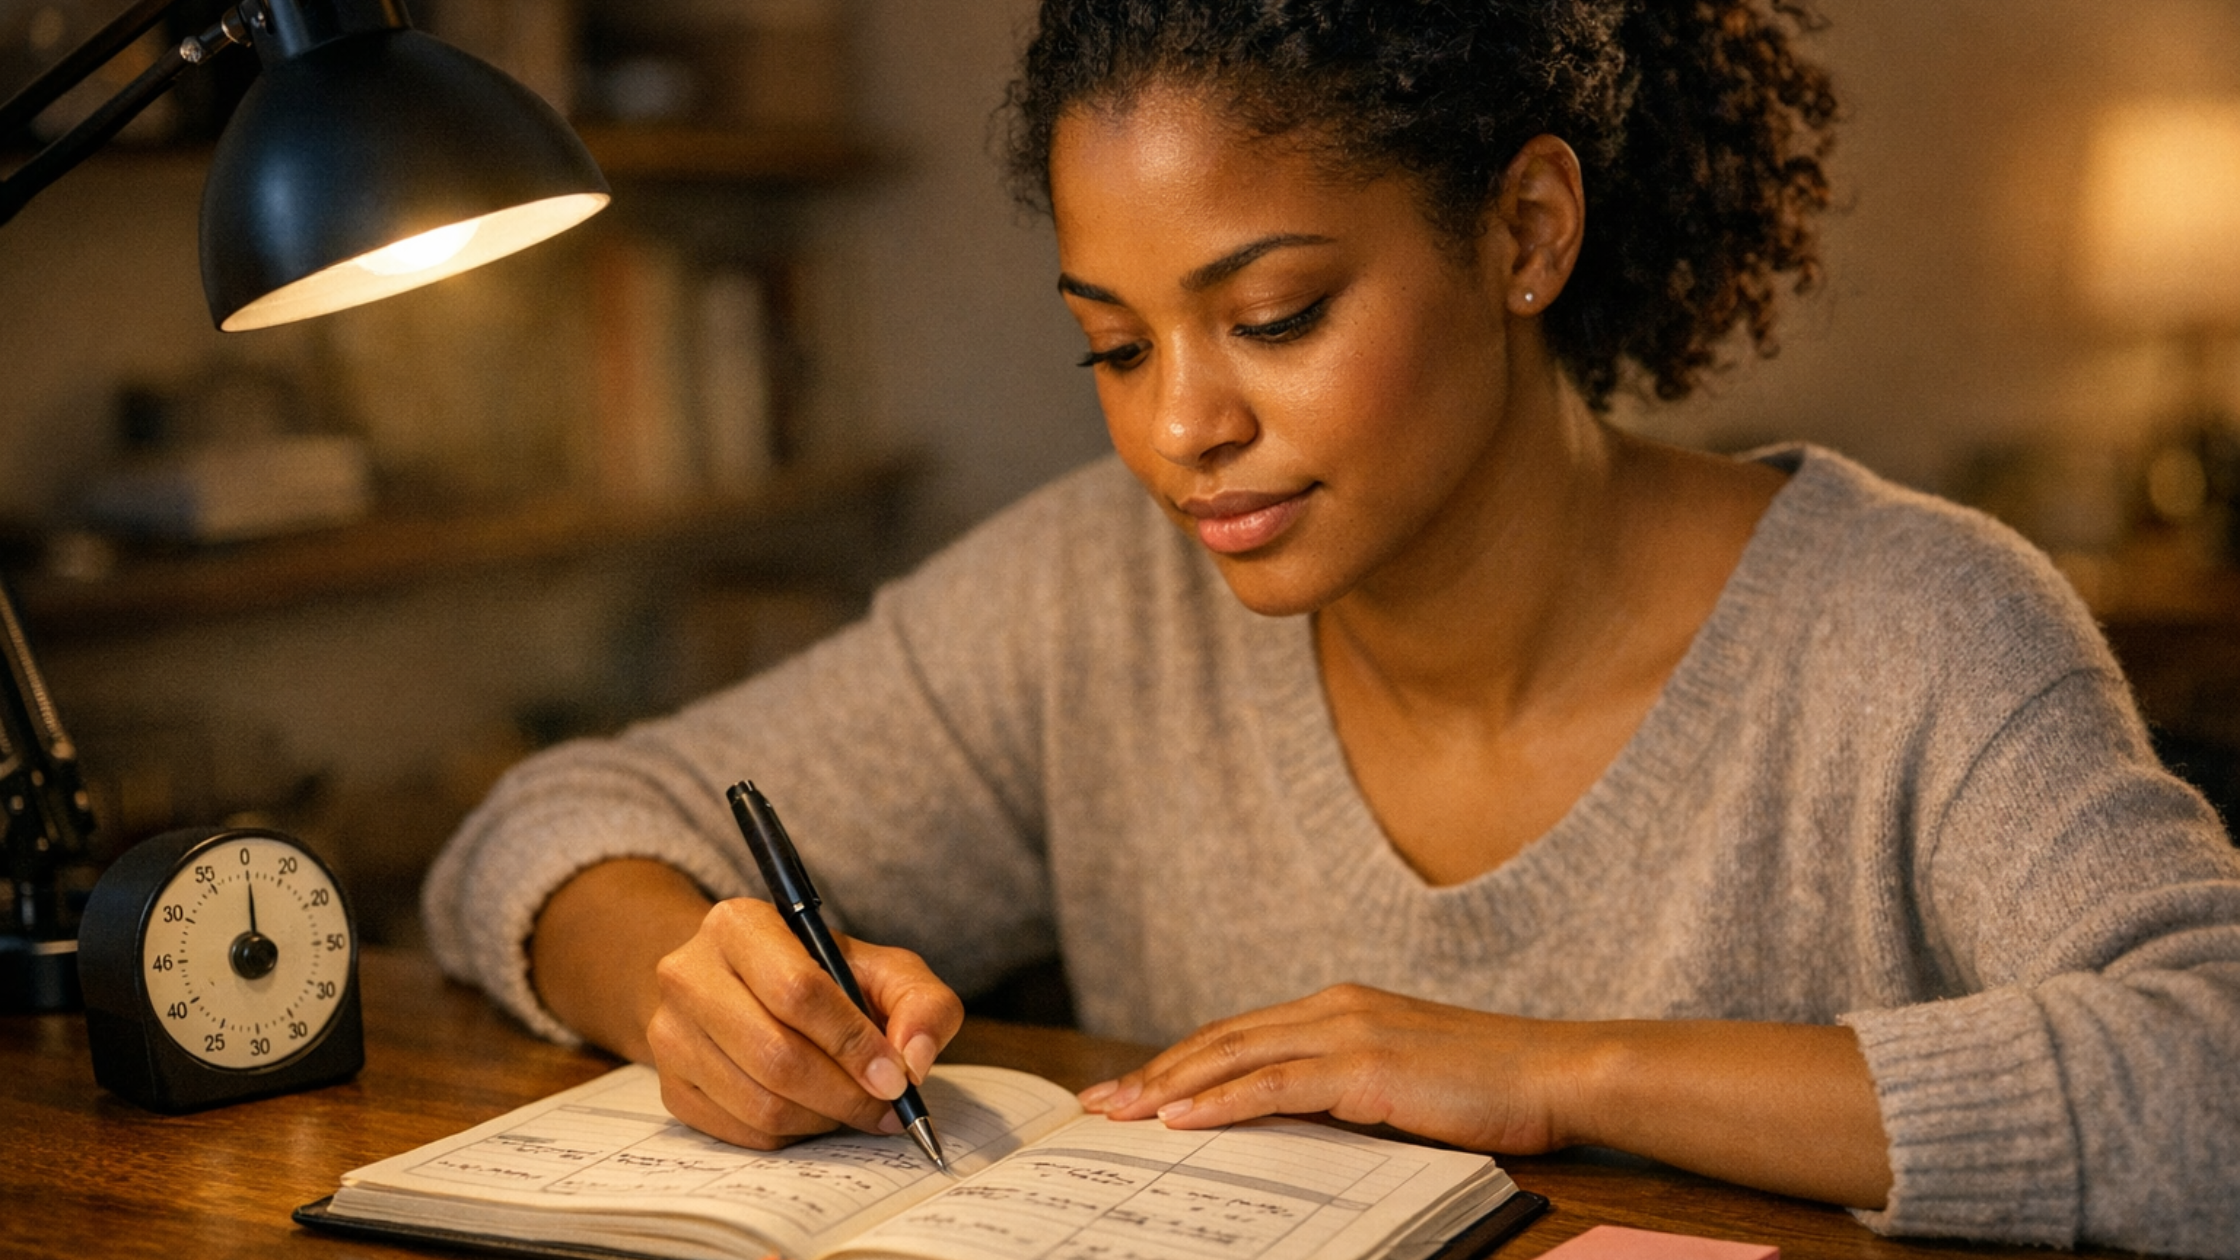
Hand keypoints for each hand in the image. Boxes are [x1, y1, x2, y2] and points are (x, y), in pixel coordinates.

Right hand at [644, 897, 963, 1150]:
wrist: (745, 988)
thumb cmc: (824, 976)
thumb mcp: (883, 969)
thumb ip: (921, 1002)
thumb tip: (914, 1061)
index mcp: (739, 925)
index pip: (798, 991)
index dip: (853, 1042)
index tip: (895, 1077)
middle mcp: (688, 974)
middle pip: (776, 1056)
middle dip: (845, 1093)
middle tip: (887, 1107)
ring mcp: (669, 1033)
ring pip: (759, 1103)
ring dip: (823, 1118)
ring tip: (855, 1107)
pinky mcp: (670, 1086)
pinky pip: (741, 1131)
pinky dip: (793, 1134)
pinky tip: (816, 1112)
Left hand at [1078, 984, 1590, 1152]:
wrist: (1557, 1071)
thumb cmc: (1493, 1084)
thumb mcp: (1404, 1080)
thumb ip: (1346, 1085)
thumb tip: (1292, 1118)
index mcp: (1341, 1006)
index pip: (1239, 1034)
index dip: (1180, 1060)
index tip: (1132, 1088)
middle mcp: (1335, 1007)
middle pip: (1221, 1040)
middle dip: (1153, 1073)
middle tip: (1098, 1104)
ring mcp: (1348, 1032)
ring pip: (1234, 1058)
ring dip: (1168, 1088)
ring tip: (1118, 1114)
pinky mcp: (1365, 1068)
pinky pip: (1274, 1087)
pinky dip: (1220, 1102)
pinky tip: (1180, 1121)